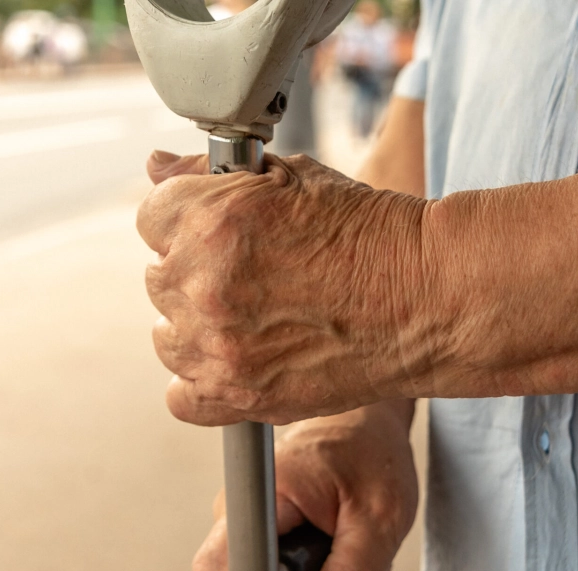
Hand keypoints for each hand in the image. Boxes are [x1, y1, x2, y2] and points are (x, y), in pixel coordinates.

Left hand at [139, 151, 429, 425]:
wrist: (426, 296)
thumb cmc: (366, 231)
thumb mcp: (290, 176)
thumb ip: (208, 173)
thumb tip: (155, 166)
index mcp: (209, 221)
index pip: (151, 217)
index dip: (187, 220)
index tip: (216, 231)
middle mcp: (203, 284)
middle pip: (158, 277)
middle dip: (195, 271)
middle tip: (250, 274)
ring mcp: (218, 347)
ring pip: (166, 337)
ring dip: (196, 327)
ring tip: (252, 317)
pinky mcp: (239, 396)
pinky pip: (181, 396)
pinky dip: (202, 382)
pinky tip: (238, 360)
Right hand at [191, 403, 418, 570]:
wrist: (365, 421)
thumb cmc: (373, 455)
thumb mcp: (382, 519)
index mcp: (267, 489)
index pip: (225, 566)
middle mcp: (242, 499)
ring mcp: (242, 511)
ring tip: (335, 550)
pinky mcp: (251, 520)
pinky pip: (263, 567)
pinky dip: (297, 570)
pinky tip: (325, 545)